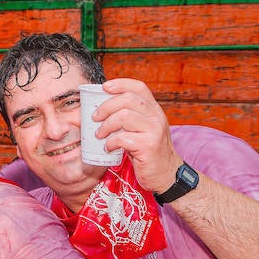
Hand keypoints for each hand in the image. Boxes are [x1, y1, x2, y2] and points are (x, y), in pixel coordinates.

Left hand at [93, 78, 183, 193]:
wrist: (166, 174)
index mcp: (154, 110)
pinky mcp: (149, 146)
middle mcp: (157, 116)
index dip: (121, 84)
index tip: (104, 87)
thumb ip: (125, 118)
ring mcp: (154, 130)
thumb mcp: (140, 130)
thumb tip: (92, 112)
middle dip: (106, 107)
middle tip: (95, 118)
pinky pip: (123, 138)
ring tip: (100, 135)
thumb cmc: (147, 152)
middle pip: (127, 99)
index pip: (139, 87)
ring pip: (124, 116)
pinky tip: (109, 148)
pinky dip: (111, 142)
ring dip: (106, 125)